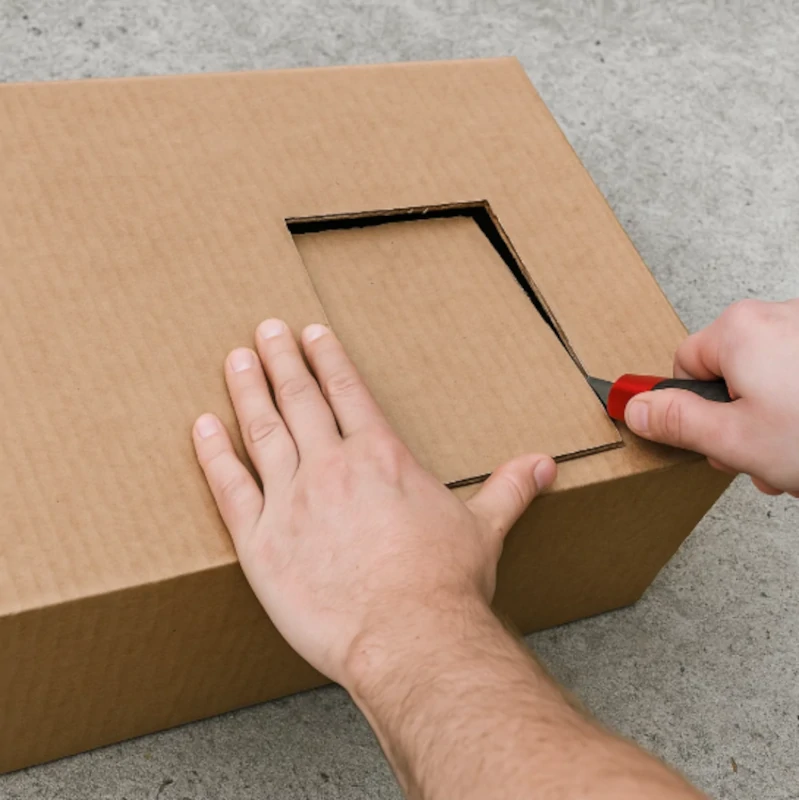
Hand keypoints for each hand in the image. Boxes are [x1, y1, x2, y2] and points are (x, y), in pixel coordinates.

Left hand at [192, 319, 555, 686]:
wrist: (408, 636)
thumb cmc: (445, 585)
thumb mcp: (484, 529)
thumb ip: (510, 489)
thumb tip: (545, 465)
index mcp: (382, 457)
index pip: (348, 392)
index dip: (328, 358)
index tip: (311, 333)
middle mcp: (333, 466)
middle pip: (301, 398)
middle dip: (282, 359)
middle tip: (265, 330)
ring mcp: (292, 500)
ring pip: (263, 430)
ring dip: (248, 389)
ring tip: (236, 359)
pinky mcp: (260, 542)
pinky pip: (229, 486)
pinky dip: (213, 453)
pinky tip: (202, 425)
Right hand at [624, 299, 798, 495]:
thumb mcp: (736, 440)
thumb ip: (677, 422)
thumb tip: (634, 409)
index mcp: (740, 331)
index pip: (684, 363)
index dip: (692, 408)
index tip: (712, 438)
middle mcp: (777, 316)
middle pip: (731, 370)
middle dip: (741, 419)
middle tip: (761, 454)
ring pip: (773, 376)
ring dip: (776, 418)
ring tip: (798, 452)